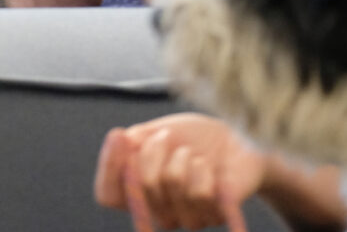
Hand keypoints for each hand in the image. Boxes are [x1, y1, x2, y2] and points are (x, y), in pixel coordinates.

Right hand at [95, 114, 264, 231]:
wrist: (238, 140)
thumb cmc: (194, 137)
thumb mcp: (158, 130)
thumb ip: (135, 140)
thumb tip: (122, 141)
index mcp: (137, 191)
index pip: (107, 194)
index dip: (109, 167)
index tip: (118, 135)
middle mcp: (158, 211)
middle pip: (139, 186)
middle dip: (151, 151)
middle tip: (164, 137)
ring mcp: (186, 217)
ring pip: (170, 185)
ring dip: (180, 157)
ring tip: (190, 153)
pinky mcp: (214, 215)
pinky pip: (199, 193)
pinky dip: (202, 169)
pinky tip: (209, 166)